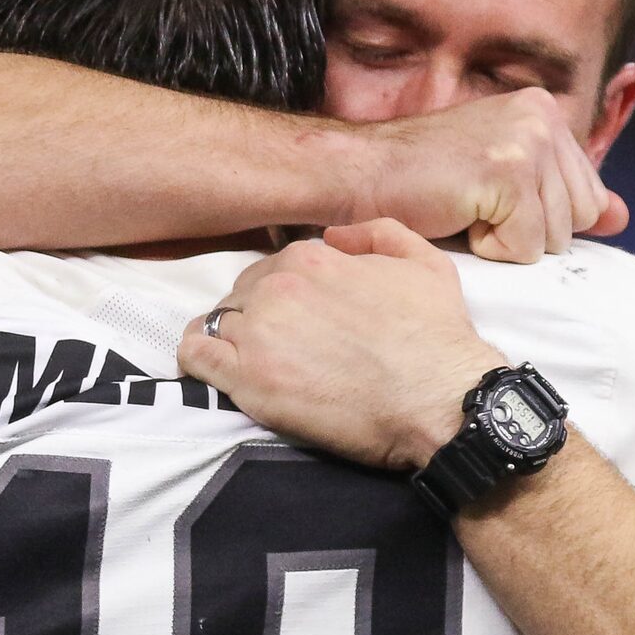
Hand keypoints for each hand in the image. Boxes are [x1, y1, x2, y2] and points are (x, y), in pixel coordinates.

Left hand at [179, 220, 504, 470]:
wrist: (439, 401)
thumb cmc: (438, 337)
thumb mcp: (425, 264)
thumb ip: (379, 233)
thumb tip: (334, 236)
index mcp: (311, 257)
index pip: (274, 267)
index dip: (286, 293)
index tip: (302, 319)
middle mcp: (277, 288)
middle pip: (243, 294)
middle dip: (259, 315)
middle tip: (285, 346)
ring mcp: (257, 333)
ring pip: (218, 322)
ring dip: (234, 339)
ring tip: (258, 364)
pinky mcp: (247, 380)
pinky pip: (196, 355)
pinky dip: (199, 358)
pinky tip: (218, 369)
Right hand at [351, 89, 627, 262]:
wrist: (357, 174)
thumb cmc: (418, 182)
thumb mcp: (501, 182)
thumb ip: (562, 196)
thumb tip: (622, 217)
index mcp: (542, 110)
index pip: (587, 195)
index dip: (538, 217)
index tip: (487, 199)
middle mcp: (541, 117)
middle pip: (579, 217)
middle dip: (528, 231)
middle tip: (473, 206)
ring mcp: (527, 142)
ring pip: (555, 237)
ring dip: (504, 242)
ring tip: (462, 209)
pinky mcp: (509, 172)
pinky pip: (525, 248)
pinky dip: (488, 251)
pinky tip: (455, 218)